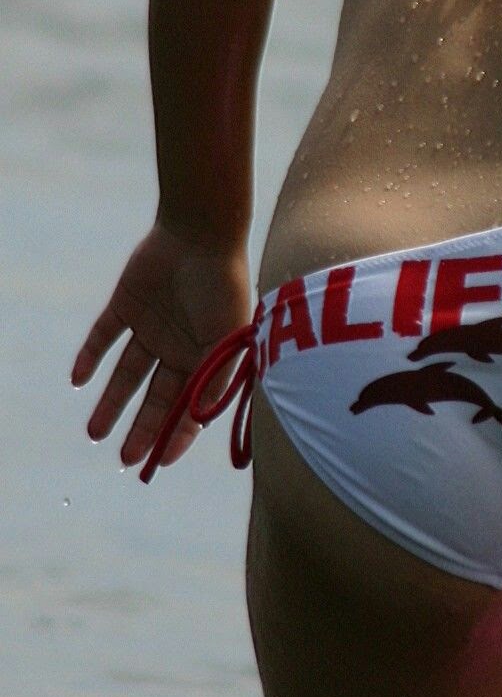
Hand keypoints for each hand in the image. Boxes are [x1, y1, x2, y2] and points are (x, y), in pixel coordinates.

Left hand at [72, 223, 250, 471]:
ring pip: (126, 374)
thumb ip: (214, 380)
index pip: (189, 407)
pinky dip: (90, 356)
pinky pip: (104, 336)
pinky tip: (78, 379)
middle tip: (125, 457)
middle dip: (142, 429)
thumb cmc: (224, 287)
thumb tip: (200, 421)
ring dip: (111, 403)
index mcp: (205, 358)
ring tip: (95, 432)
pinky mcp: (126, 305)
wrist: (202, 234)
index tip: (159, 462)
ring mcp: (151, 327)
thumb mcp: (227, 340)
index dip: (176, 436)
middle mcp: (178, 347)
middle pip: (155, 397)